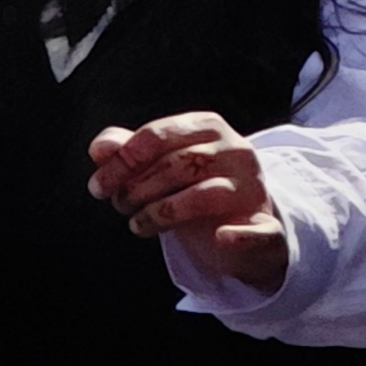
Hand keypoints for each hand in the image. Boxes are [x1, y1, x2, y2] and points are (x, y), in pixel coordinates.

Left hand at [88, 112, 287, 290]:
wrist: (245, 222)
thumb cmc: (195, 187)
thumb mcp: (162, 166)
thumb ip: (130, 153)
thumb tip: (99, 147)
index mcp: (208, 127)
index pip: (157, 136)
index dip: (122, 162)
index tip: (98, 185)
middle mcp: (235, 151)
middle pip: (176, 165)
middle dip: (136, 188)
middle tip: (119, 206)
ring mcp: (253, 188)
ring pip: (202, 196)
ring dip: (159, 213)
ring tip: (138, 225)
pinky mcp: (267, 225)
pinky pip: (259, 229)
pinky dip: (239, 235)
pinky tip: (220, 238)